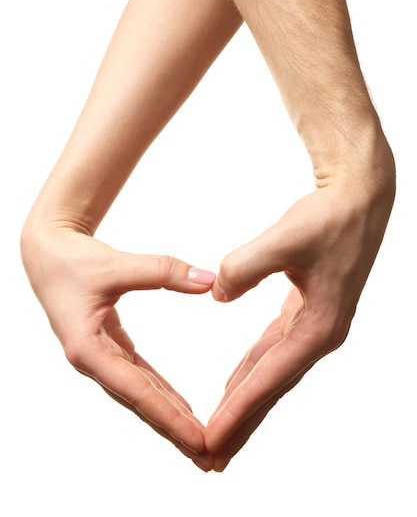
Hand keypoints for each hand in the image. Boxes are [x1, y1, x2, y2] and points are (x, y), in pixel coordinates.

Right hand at [20, 224, 215, 466]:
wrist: (47, 250)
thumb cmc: (72, 259)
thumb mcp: (116, 264)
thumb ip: (163, 271)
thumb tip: (209, 281)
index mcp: (87, 348)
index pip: (137, 390)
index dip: (170, 417)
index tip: (199, 439)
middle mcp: (93, 360)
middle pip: (139, 403)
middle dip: (173, 431)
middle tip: (208, 456)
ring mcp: (99, 355)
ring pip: (140, 393)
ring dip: (168, 415)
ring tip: (198, 439)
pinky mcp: (107, 345)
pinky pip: (138, 375)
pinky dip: (160, 391)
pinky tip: (180, 405)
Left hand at [205, 176, 394, 470]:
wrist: (357, 198)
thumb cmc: (328, 217)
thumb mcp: (284, 239)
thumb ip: (245, 267)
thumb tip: (218, 294)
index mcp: (319, 325)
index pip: (270, 377)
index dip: (239, 409)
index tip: (210, 437)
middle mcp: (319, 333)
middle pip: (272, 387)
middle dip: (242, 421)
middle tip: (210, 455)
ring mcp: (314, 324)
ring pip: (272, 372)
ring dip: (246, 401)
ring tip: (221, 431)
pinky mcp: (305, 311)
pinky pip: (272, 350)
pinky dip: (252, 370)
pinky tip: (235, 383)